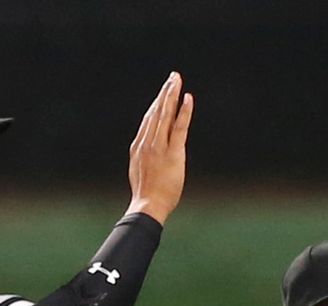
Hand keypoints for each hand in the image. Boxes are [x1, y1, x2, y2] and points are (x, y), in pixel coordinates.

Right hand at [126, 72, 193, 222]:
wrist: (147, 206)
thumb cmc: (147, 196)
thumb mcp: (141, 171)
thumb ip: (146, 156)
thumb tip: (152, 149)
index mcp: (139, 146)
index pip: (150, 119)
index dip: (157, 103)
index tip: (164, 91)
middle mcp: (147, 142)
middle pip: (156, 111)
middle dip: (165, 92)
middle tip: (173, 77)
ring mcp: (159, 147)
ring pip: (165, 114)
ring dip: (172, 95)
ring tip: (177, 80)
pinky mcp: (172, 153)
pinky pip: (179, 127)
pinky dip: (184, 112)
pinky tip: (188, 98)